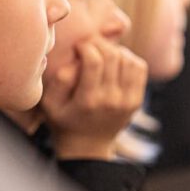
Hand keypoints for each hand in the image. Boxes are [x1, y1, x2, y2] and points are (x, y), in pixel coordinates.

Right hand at [41, 36, 146, 159]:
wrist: (87, 147)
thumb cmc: (64, 119)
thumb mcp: (50, 103)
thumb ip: (60, 79)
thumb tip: (77, 59)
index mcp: (88, 101)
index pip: (93, 61)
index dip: (85, 46)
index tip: (78, 47)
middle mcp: (111, 101)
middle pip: (112, 56)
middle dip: (99, 43)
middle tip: (89, 45)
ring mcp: (127, 101)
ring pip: (128, 59)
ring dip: (114, 50)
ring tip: (102, 54)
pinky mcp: (136, 100)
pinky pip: (139, 67)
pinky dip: (128, 58)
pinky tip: (115, 62)